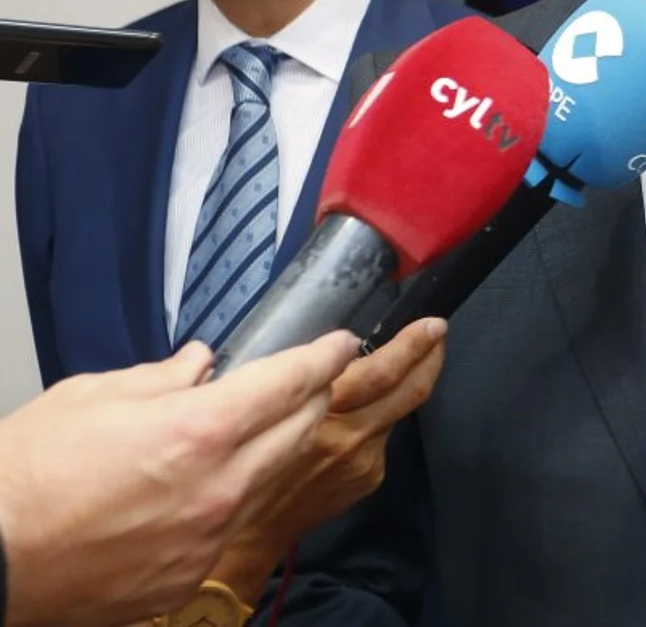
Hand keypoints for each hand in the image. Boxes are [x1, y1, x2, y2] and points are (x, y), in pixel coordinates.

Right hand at [0, 332, 357, 626]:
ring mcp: (209, 536)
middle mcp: (219, 486)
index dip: (323, 358)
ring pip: (270, 480)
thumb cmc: (25, 477)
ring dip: (274, 449)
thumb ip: (160, 378)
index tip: (340, 345)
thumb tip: (199, 365)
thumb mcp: (90, 398)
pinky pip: (230, 525)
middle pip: (299, 431)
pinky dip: (229, 498)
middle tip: (310, 380)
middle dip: (312, 399)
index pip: (290, 383)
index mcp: (199, 431)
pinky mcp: (189, 574)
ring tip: (257, 429)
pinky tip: (206, 487)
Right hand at [208, 318, 447, 602]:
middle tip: (438, 329)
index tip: (424, 322)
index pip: (377, 370)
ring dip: (412, 380)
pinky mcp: (369, 476)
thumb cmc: (237, 460)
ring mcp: (363, 458)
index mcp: (317, 413)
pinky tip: (373, 406)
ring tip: (421, 355)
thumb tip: (327, 350)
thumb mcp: (248, 408)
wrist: (250, 533)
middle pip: (403, 388)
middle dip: (427, 354)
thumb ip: (290, 379)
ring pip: (397, 410)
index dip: (406, 345)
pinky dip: (380, 416)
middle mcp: (348, 434)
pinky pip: (381, 436)